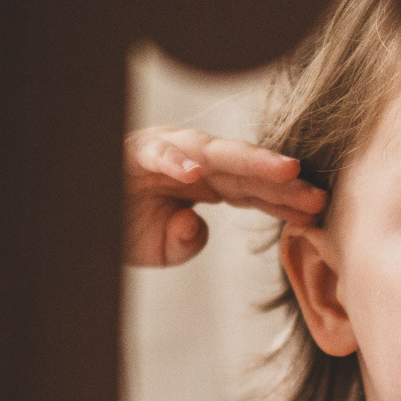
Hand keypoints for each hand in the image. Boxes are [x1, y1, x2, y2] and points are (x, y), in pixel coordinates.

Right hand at [124, 127, 326, 268]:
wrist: (82, 216)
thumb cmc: (122, 224)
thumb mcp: (161, 248)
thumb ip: (185, 243)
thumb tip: (194, 226)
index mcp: (208, 181)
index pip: (254, 190)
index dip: (284, 201)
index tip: (317, 213)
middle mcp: (194, 161)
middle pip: (246, 170)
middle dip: (283, 182)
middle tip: (317, 194)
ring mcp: (167, 152)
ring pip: (215, 153)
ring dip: (251, 161)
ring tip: (285, 171)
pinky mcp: (134, 151)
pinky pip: (157, 154)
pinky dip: (174, 162)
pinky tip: (193, 174)